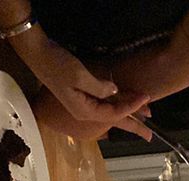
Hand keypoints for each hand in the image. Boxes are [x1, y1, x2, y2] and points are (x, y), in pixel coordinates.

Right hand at [14, 25, 148, 124]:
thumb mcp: (79, 75)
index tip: (145, 97)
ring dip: (125, 107)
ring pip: (108, 110)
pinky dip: (114, 101)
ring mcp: (81, 104)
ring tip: (140, 106)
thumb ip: (99, 87)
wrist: (38, 54)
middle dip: (132, 116)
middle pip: (113, 117)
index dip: (132, 106)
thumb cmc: (57, 65)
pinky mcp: (80, 96)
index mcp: (84, 110)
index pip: (114, 113)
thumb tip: (114, 92)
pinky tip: (122, 97)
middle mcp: (84, 112)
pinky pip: (101, 103)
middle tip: (149, 116)